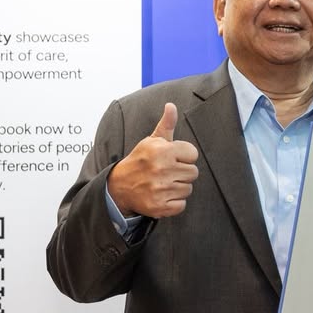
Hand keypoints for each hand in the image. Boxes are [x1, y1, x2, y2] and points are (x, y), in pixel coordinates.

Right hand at [105, 103, 199, 217]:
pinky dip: (174, 203)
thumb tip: (171, 106)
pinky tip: (163, 195)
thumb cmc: (140, 161)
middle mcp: (161, 169)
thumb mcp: (152, 141)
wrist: (119, 186)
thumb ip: (166, 124)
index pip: (193, 154)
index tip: (173, 159)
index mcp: (162, 151)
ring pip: (188, 189)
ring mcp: (160, 189)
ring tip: (164, 183)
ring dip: (178, 187)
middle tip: (168, 172)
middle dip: (182, 173)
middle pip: (193, 173)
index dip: (184, 157)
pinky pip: (181, 205)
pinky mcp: (159, 206)